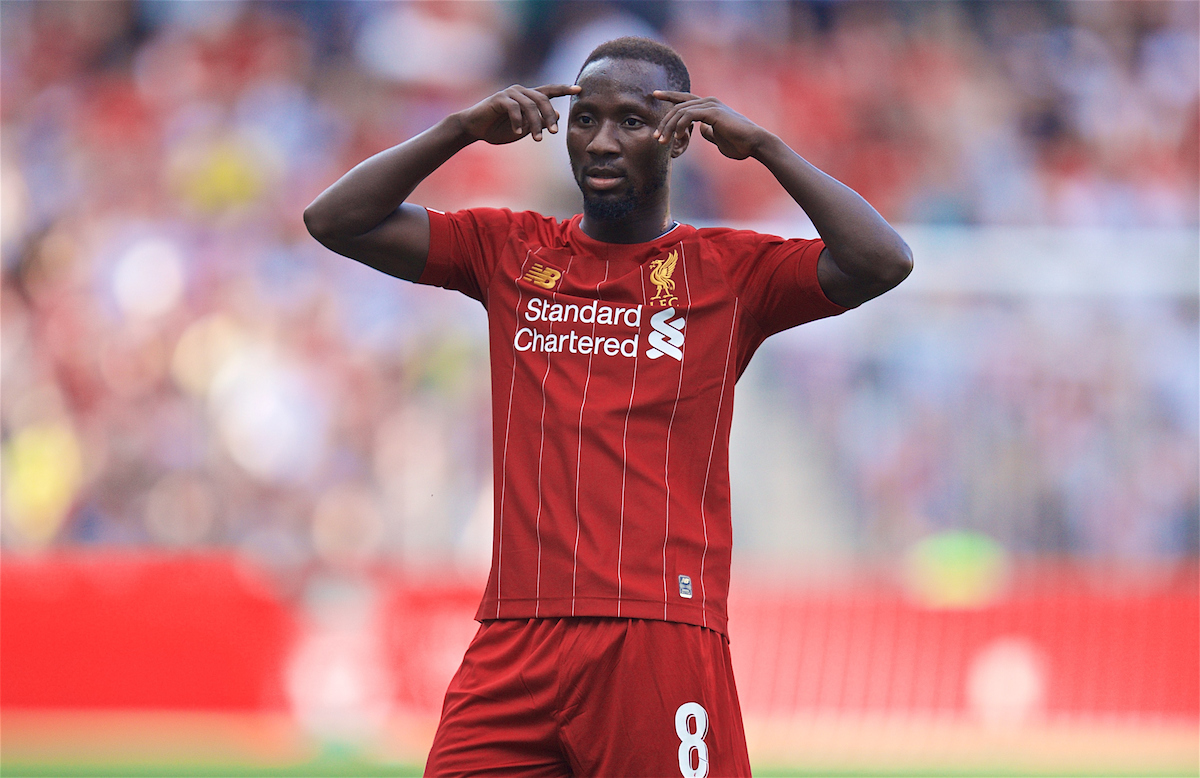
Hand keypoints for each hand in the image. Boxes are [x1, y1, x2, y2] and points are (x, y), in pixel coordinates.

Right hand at [455, 84, 580, 144]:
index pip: (550, 90)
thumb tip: (559, 116)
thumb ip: (540, 122)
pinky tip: (517, 132)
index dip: (564, 89)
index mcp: (529, 97)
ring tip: (537, 139)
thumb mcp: (524, 129)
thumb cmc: (499, 129)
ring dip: (535, 124)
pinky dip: (518, 122)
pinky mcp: (499, 98)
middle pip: (543, 99)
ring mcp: (510, 93)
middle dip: (550, 117)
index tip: (580, 89)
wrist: (475, 128)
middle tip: (554, 133)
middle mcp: (521, 91)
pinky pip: (514, 109)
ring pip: (530, 106)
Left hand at [652, 91, 768, 160]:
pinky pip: (689, 115)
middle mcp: (709, 102)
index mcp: (709, 106)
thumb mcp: (718, 138)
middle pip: (678, 106)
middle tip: (657, 137)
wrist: (755, 144)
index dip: (669, 95)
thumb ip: (708, 132)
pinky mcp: (713, 112)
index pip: (685, 99)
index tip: (654, 94)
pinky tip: (679, 137)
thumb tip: (700, 130)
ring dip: (669, 127)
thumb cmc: (740, 144)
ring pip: (681, 111)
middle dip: (665, 122)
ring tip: (663, 141)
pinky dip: (680, 126)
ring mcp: (711, 105)